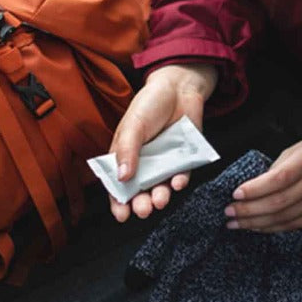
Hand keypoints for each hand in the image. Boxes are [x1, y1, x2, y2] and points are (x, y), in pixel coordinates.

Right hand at [109, 62, 218, 221]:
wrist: (180, 87)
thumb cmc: (150, 103)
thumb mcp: (133, 124)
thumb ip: (127, 150)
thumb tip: (121, 178)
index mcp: (125, 155)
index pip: (118, 184)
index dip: (118, 201)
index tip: (121, 215)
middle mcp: (144, 162)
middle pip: (140, 190)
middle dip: (140, 203)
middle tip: (143, 210)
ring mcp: (164, 161)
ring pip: (160, 186)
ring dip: (160, 196)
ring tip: (160, 200)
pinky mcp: (183, 158)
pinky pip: (181, 174)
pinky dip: (179, 181)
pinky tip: (177, 183)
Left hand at [225, 128, 301, 231]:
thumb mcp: (298, 147)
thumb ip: (277, 167)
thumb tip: (252, 187)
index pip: (278, 180)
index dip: (255, 190)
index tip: (235, 194)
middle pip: (278, 203)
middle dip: (249, 210)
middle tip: (229, 212)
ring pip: (284, 218)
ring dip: (256, 223)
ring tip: (236, 223)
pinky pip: (294, 225)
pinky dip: (272, 227)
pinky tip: (257, 226)